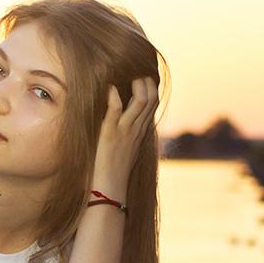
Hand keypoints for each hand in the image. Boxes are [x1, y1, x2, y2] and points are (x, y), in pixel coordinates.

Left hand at [94, 74, 158, 191]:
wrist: (110, 189)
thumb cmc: (115, 171)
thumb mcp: (127, 150)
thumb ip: (129, 135)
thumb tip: (127, 125)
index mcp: (141, 132)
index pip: (154, 105)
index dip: (152, 88)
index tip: (144, 78)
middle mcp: (137, 129)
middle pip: (151, 99)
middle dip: (147, 82)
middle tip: (138, 74)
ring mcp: (125, 131)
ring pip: (140, 101)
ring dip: (136, 85)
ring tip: (129, 76)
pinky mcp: (110, 134)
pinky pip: (115, 110)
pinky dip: (113, 96)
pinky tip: (110, 88)